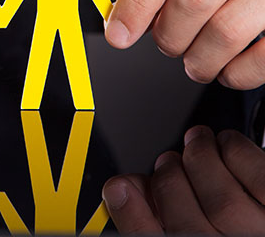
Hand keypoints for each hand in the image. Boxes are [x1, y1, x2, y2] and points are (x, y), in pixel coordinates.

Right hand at [103, 126, 264, 233]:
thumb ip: (154, 225)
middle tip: (167, 161)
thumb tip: (123, 191)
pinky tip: (230, 145)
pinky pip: (262, 179)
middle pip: (187, 220)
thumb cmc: (239, 233)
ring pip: (223, 200)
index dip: (132, 213)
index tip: (121, 187)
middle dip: (168, 181)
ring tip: (197, 143)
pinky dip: (238, 154)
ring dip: (201, 159)